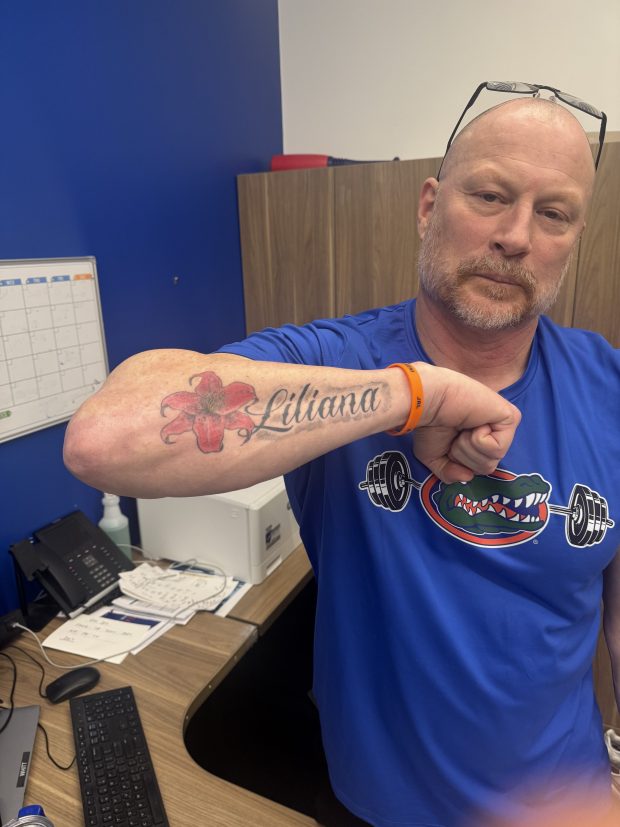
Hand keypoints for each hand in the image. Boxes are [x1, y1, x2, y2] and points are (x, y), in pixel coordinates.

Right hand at [412, 363, 520, 482]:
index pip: (478, 467)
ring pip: (491, 461)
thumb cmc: (428, 424)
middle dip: (464, 456)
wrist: (426, 403)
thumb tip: (468, 476)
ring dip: (468, 448)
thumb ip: (451, 472)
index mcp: (481, 437)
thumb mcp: (435, 457)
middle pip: (486, 467)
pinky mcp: (511, 417)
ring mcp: (505, 424)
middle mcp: (495, 430)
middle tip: (456, 433)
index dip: (459, 461)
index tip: (448, 440)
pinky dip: (478, 440)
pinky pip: (496, 448)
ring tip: (463, 426)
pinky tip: (473, 421)